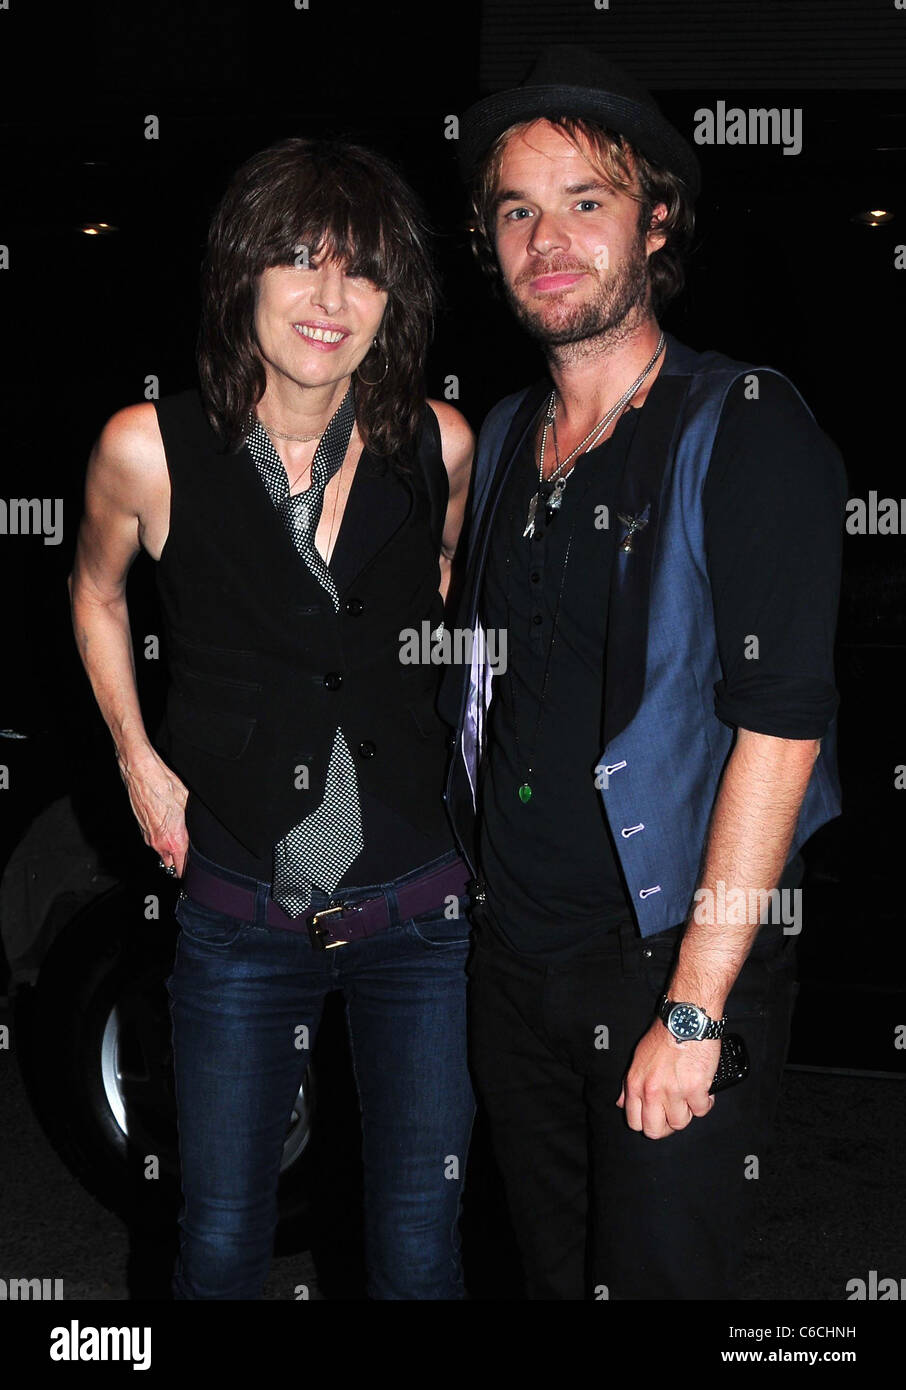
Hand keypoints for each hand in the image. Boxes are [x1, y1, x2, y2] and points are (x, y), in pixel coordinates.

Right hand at [116, 746, 189, 876]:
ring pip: (162, 853)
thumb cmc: (164, 784)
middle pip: (171, 865)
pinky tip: (167, 828)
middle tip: (189, 858)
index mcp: (175, 839)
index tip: (196, 871)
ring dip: (170, 851)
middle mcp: (160, 842)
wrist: (141, 773)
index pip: (183, 867)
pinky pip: (154, 841)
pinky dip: (161, 840)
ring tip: (179, 841)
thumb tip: (198, 829)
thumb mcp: (188, 803)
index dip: (190, 870)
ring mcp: (149, 836)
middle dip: (180, 864)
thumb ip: (193, 822)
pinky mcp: (142, 829)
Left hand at [617, 1021, 718, 1138]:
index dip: (648, 1123)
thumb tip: (622, 1104)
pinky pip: (701, 1110)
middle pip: (655, 1131)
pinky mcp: (695, 1088)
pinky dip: (705, 1101)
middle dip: (667, 1125)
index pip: (635, 1122)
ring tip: (690, 1095)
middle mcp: (651, 1090)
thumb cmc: (664, 1035)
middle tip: (675, 1112)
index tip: (657, 1118)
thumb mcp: (638, 1059)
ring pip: (681, 1123)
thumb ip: (630, 1085)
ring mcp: (673, 1091)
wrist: (686, 1019)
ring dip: (688, 1111)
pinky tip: (703, 1088)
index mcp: (635, 1083)